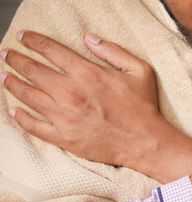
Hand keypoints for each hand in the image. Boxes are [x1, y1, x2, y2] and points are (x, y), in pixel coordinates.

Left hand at [0, 31, 191, 179]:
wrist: (145, 141)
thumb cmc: (143, 107)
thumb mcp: (139, 71)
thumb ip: (113, 51)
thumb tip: (89, 39)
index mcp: (87, 74)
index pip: (51, 51)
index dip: (33, 41)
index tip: (22, 37)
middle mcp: (70, 93)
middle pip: (33, 71)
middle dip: (17, 59)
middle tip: (7, 55)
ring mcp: (64, 116)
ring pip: (28, 96)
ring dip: (13, 84)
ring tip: (6, 76)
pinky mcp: (64, 137)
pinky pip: (34, 126)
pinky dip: (21, 117)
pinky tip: (14, 110)